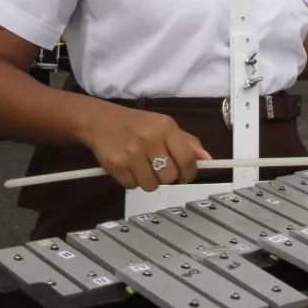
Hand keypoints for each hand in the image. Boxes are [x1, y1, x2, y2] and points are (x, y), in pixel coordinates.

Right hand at [83, 107, 210, 191]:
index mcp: (166, 127)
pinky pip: (132, 186)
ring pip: (152, 185)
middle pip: (170, 177)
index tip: (185, 175)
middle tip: (157, 166)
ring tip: (142, 165)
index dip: (189, 173)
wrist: (100, 121)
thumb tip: (207, 159)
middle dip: (166, 176)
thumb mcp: (164, 126)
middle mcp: (150, 139)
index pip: (187, 160)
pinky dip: (132, 181)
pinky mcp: (116, 165)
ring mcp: (131, 153)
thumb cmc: (136, 124)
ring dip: (148, 180)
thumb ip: (187, 142)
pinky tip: (128, 167)